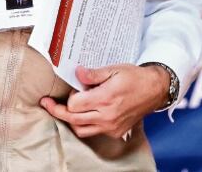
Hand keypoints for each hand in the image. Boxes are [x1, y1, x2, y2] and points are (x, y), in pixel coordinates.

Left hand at [38, 64, 169, 138]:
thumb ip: (93, 74)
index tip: (74, 89)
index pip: (74, 105)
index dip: (70, 96)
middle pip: (73, 119)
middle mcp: (107, 116)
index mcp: (105, 99)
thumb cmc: (134, 78)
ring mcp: (111, 126)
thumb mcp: (113, 69)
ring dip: (71, 120)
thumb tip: (77, 73)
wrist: (154, 90)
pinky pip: (94, 132)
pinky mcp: (116, 132)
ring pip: (81, 130)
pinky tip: (84, 114)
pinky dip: (85, 125)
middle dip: (57, 111)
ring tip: (65, 110)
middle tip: (47, 103)